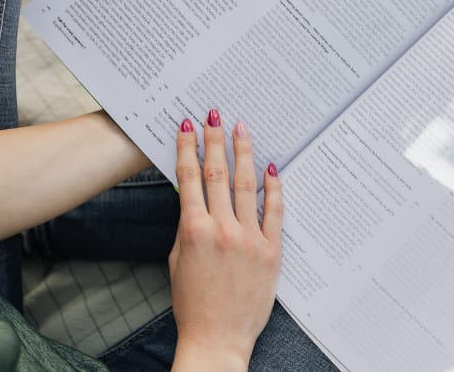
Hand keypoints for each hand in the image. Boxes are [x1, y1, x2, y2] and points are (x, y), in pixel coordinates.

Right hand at [170, 109, 282, 370]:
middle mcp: (222, 229)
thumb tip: (195, 198)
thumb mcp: (179, 261)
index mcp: (193, 231)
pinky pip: (274, 211)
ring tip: (241, 129)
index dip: (186, 149)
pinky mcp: (271, 250)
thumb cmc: (193, 304)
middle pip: (217, 174)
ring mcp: (249, 238)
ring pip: (246, 185)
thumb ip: (188, 227)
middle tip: (213, 114)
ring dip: (242, 153)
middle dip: (213, 140)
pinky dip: (273, 187)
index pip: (189, 179)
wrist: (217, 338)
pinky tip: (271, 166)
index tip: (186, 126)